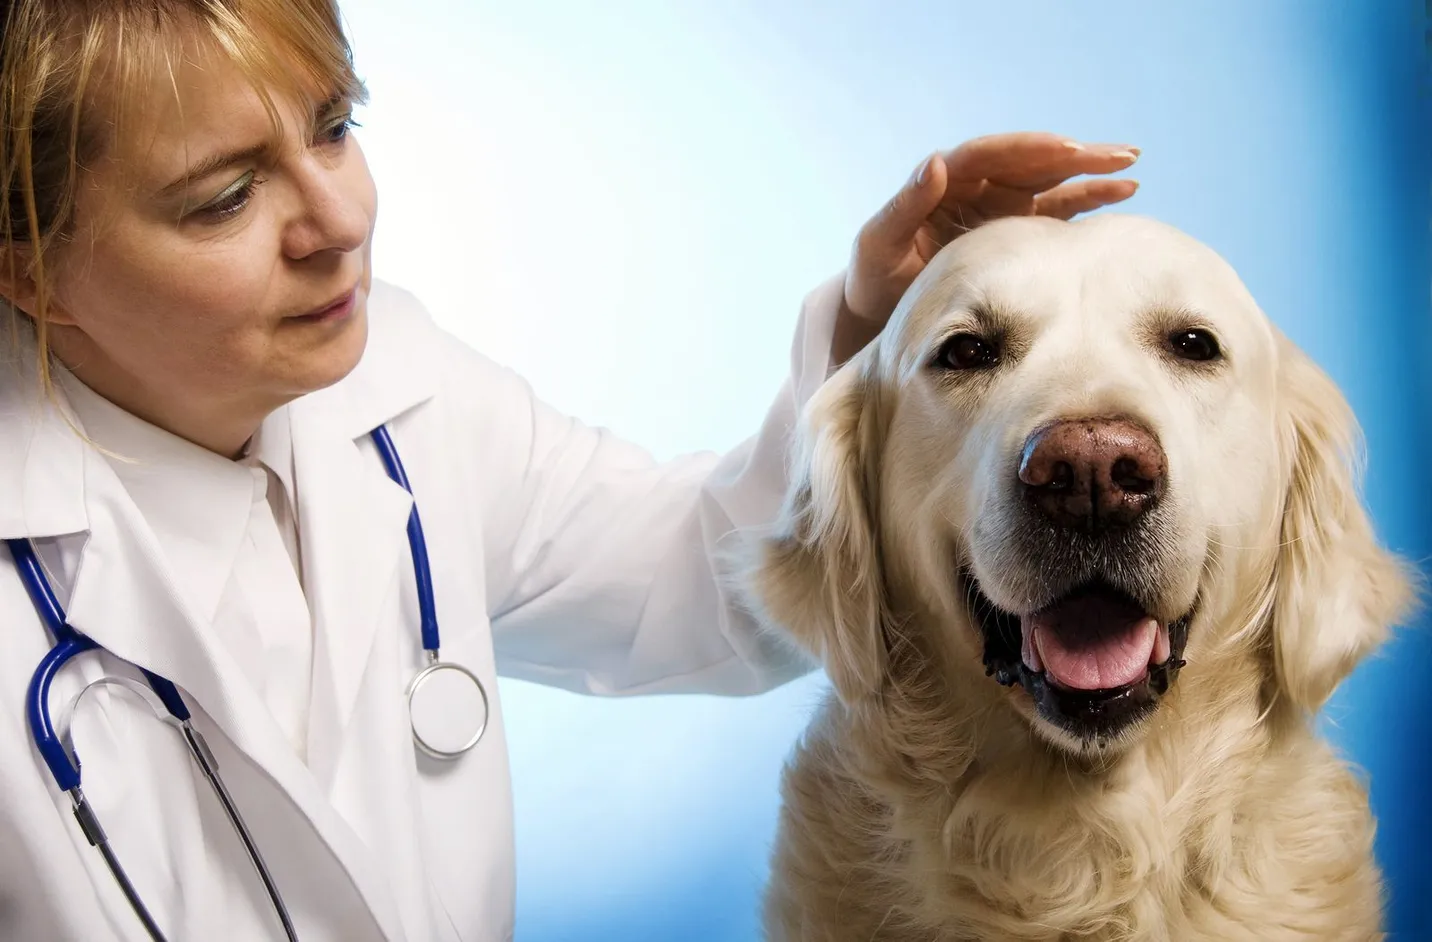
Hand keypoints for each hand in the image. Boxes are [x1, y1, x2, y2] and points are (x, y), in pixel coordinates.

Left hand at [835, 132, 1139, 358]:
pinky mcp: (1017, 233)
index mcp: (944, 183)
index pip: (989, 155)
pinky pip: (1058, 210)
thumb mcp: (878, 245)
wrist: (884, 315)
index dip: (1025, 150)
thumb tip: (935, 161)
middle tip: (1114, 154)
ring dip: (1089, 170)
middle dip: (1072, 154)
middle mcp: (978, 189)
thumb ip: (904, 206)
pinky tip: (1123, 191)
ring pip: (1051, 180)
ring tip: (1129, 163)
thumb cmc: (875, 281)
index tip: (1064, 148)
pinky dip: (1088, 199)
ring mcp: (1001, 208)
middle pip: (1029, 161)